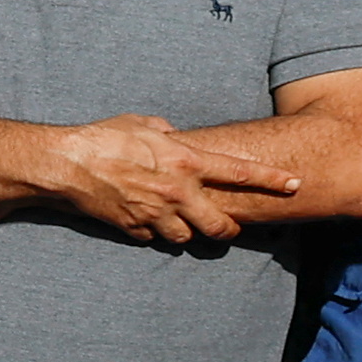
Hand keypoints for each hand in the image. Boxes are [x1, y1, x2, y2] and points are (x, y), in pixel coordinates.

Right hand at [37, 115, 301, 247]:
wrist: (67, 164)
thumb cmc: (104, 137)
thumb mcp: (143, 123)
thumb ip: (167, 132)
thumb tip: (175, 136)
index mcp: (186, 161)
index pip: (240, 172)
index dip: (271, 180)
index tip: (294, 184)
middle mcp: (178, 192)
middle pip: (220, 225)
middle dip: (229, 230)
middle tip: (229, 228)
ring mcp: (156, 214)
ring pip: (188, 238)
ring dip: (188, 232)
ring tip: (180, 221)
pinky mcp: (134, 228)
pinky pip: (154, 238)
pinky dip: (154, 232)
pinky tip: (147, 219)